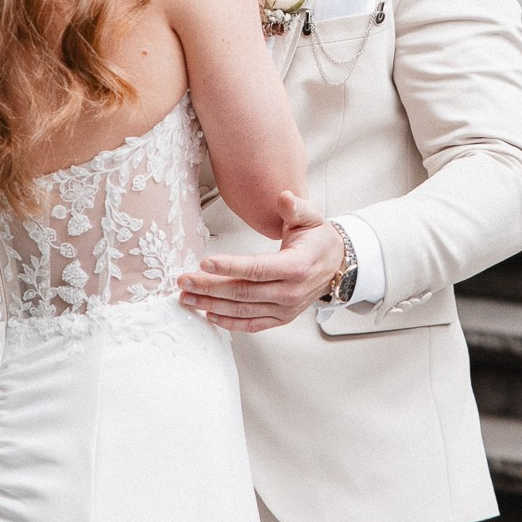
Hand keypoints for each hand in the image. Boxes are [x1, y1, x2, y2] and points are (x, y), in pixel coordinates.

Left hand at [176, 191, 339, 331]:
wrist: (337, 264)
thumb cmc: (319, 240)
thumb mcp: (311, 217)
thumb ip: (296, 207)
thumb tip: (284, 197)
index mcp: (297, 266)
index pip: (257, 268)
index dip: (229, 267)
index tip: (204, 263)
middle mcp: (291, 292)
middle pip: (243, 291)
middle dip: (209, 287)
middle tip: (184, 280)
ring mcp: (286, 308)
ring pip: (242, 310)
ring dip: (211, 304)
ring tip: (187, 297)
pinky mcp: (281, 318)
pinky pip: (252, 324)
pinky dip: (229, 322)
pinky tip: (209, 314)